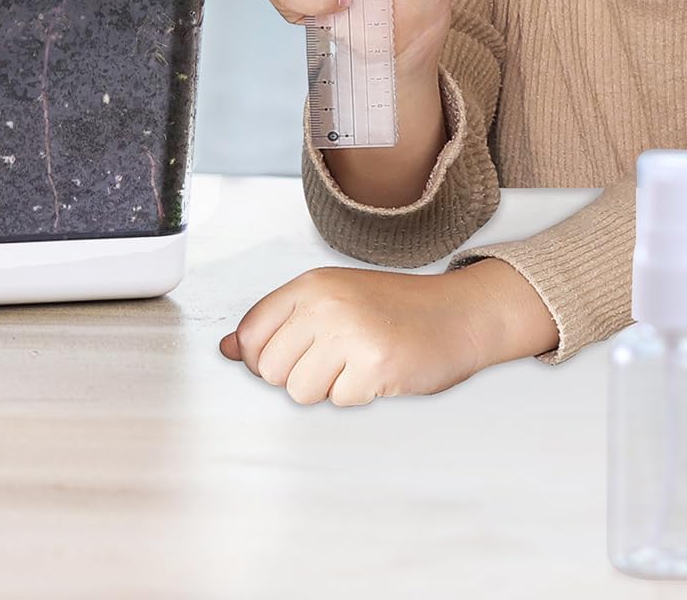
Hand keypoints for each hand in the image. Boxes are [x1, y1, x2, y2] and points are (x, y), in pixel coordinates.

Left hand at [217, 265, 488, 405]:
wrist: (459, 313)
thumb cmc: (394, 308)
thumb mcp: (333, 299)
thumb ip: (280, 322)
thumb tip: (226, 349)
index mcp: (310, 284)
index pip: (250, 333)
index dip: (261, 357)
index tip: (291, 356)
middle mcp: (325, 304)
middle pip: (269, 369)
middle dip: (298, 375)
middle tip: (334, 360)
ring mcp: (350, 333)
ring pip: (299, 391)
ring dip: (327, 388)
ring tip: (355, 365)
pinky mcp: (374, 365)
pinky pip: (339, 402)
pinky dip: (358, 396)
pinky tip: (378, 372)